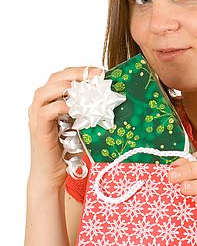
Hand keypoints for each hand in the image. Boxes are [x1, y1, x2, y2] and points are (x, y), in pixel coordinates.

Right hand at [27, 66, 103, 192]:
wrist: (53, 175)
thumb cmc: (68, 150)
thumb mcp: (83, 125)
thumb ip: (90, 111)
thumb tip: (111, 99)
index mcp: (51, 101)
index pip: (63, 76)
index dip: (81, 71)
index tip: (100, 71)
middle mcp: (41, 106)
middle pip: (54, 78)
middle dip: (77, 73)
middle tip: (96, 75)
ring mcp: (36, 117)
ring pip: (44, 91)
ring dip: (67, 86)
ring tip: (85, 87)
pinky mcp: (38, 129)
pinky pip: (46, 112)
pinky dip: (61, 107)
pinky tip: (75, 108)